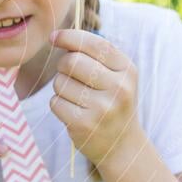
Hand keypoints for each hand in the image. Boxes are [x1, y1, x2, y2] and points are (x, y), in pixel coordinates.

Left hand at [49, 29, 142, 165]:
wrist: (122, 145)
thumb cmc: (112, 102)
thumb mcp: (116, 75)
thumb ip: (93, 54)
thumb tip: (58, 37)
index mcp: (127, 70)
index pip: (94, 44)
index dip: (69, 36)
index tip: (54, 37)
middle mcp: (118, 88)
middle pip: (71, 61)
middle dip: (62, 66)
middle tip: (69, 75)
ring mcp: (102, 108)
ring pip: (60, 82)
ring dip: (60, 87)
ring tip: (76, 97)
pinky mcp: (84, 125)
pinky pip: (55, 102)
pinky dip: (58, 104)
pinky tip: (73, 111)